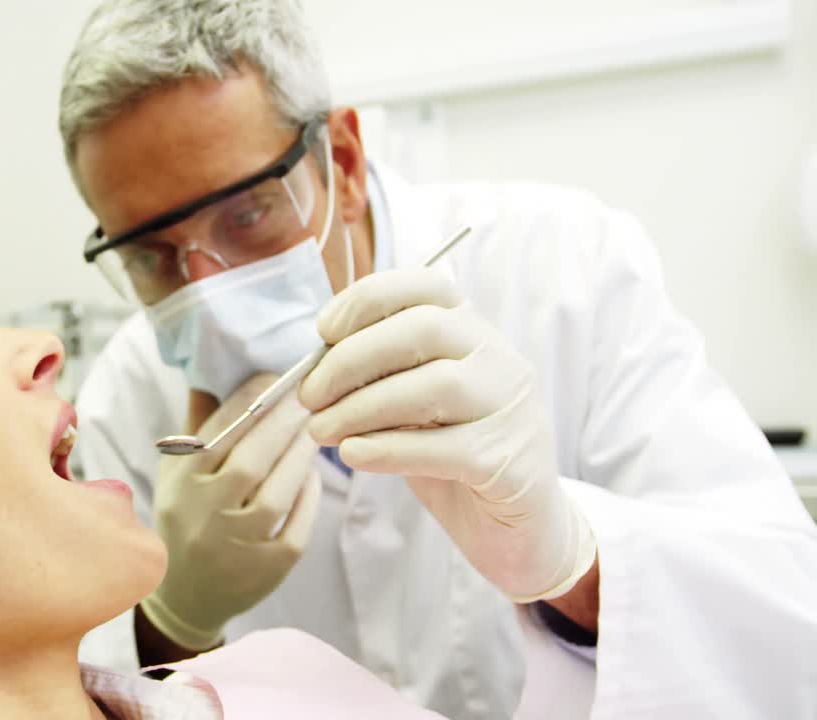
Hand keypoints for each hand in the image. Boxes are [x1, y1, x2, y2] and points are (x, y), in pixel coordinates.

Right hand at [142, 374, 322, 649]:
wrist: (184, 596)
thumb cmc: (185, 518)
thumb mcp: (176, 474)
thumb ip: (200, 427)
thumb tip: (222, 373)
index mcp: (180, 485)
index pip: (215, 434)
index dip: (248, 401)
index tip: (273, 378)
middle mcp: (203, 516)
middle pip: (249, 462)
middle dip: (282, 423)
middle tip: (308, 396)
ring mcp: (234, 546)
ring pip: (275, 495)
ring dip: (299, 457)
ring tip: (314, 430)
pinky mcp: (266, 570)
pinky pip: (295, 527)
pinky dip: (308, 497)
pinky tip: (313, 475)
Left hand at [300, 269, 594, 602]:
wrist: (516, 528)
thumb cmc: (452, 456)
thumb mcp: (412, 406)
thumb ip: (380, 378)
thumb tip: (315, 367)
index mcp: (474, 333)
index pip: (428, 287)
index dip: (368, 299)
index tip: (323, 332)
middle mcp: (500, 359)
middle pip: (424, 330)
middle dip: (352, 358)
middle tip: (310, 395)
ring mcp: (513, 408)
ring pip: (436, 386)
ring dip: (362, 407)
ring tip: (322, 432)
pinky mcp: (512, 462)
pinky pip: (445, 447)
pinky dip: (389, 449)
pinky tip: (354, 455)